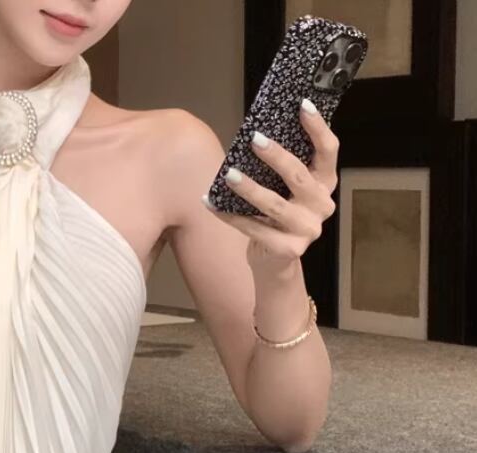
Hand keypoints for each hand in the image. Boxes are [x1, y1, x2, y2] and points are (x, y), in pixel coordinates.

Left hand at [203, 98, 338, 274]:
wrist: (276, 261)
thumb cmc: (277, 217)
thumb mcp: (286, 190)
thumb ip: (281, 168)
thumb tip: (256, 135)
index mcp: (324, 184)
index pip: (328, 151)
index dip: (317, 127)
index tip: (302, 105)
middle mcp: (321, 206)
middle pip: (299, 175)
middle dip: (276, 156)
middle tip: (254, 140)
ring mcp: (307, 230)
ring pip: (274, 204)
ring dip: (249, 188)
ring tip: (229, 175)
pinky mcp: (287, 249)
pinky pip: (253, 228)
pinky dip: (229, 216)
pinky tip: (210, 202)